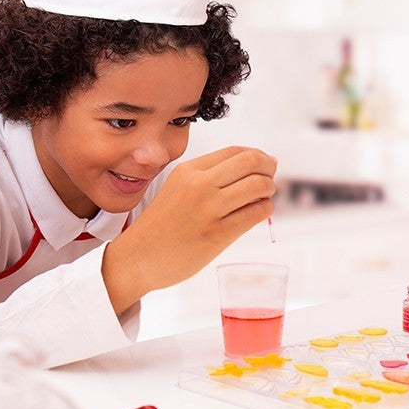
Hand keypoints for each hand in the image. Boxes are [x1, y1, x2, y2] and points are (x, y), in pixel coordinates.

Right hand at [102, 146, 276, 313]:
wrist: (138, 257)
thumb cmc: (161, 225)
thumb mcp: (177, 189)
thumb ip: (206, 178)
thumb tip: (250, 171)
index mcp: (189, 170)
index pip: (235, 152)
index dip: (257, 155)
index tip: (264, 163)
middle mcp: (199, 185)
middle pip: (251, 162)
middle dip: (269, 167)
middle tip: (271, 176)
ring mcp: (209, 209)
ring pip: (258, 186)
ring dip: (269, 188)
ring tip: (266, 195)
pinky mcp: (217, 234)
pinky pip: (255, 213)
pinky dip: (265, 209)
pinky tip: (261, 211)